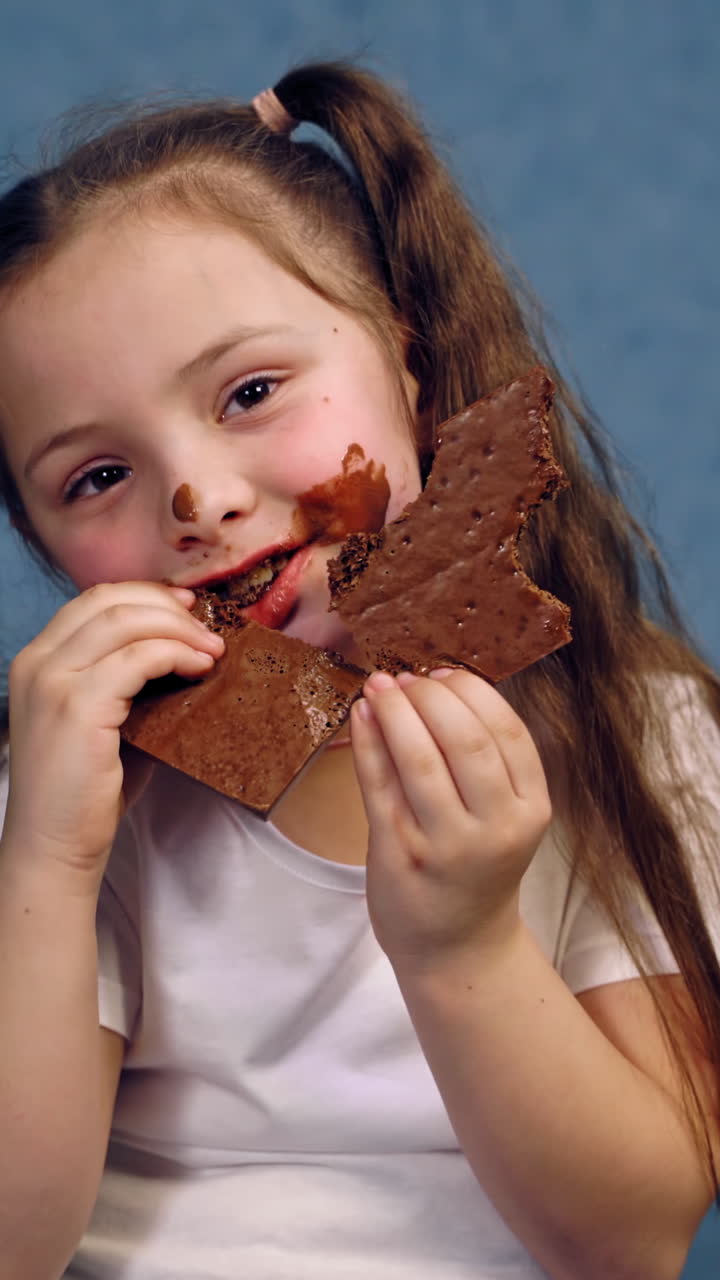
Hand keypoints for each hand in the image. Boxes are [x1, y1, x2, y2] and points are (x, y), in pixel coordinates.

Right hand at [3, 582, 223, 882]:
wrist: (54, 847)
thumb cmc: (85, 792)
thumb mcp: (101, 719)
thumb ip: (125, 679)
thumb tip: (184, 648)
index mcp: (38, 660)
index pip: (93, 601)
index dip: (145, 595)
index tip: (187, 607)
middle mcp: (37, 662)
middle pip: (109, 601)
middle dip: (167, 606)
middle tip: (208, 628)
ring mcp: (53, 682)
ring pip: (126, 622)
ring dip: (179, 629)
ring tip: (213, 649)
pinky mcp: (77, 708)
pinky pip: (138, 659)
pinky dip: (176, 654)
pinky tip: (200, 668)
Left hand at [350, 668, 550, 971]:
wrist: (456, 946)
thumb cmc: (477, 867)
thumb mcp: (500, 816)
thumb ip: (480, 760)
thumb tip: (435, 684)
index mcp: (530, 810)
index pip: (507, 733)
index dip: (473, 693)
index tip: (444, 674)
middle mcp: (495, 829)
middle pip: (466, 741)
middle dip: (432, 697)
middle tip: (408, 679)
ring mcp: (445, 845)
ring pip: (420, 760)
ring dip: (396, 712)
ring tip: (380, 686)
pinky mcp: (398, 854)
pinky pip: (378, 785)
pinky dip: (367, 743)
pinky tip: (360, 715)